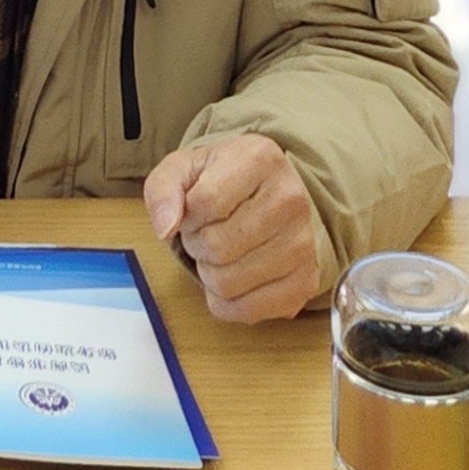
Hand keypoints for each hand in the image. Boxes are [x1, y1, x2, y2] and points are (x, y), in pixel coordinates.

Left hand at [142, 133, 325, 322]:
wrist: (267, 197)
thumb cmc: (221, 182)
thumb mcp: (183, 169)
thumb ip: (163, 190)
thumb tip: (166, 227)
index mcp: (261, 159)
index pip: (206, 202)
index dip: (188, 216)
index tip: (194, 211)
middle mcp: (291, 199)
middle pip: (217, 246)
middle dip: (198, 245)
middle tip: (208, 233)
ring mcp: (303, 243)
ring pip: (228, 282)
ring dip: (211, 273)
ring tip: (223, 251)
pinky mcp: (305, 282)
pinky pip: (248, 310)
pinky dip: (228, 301)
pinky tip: (236, 275)